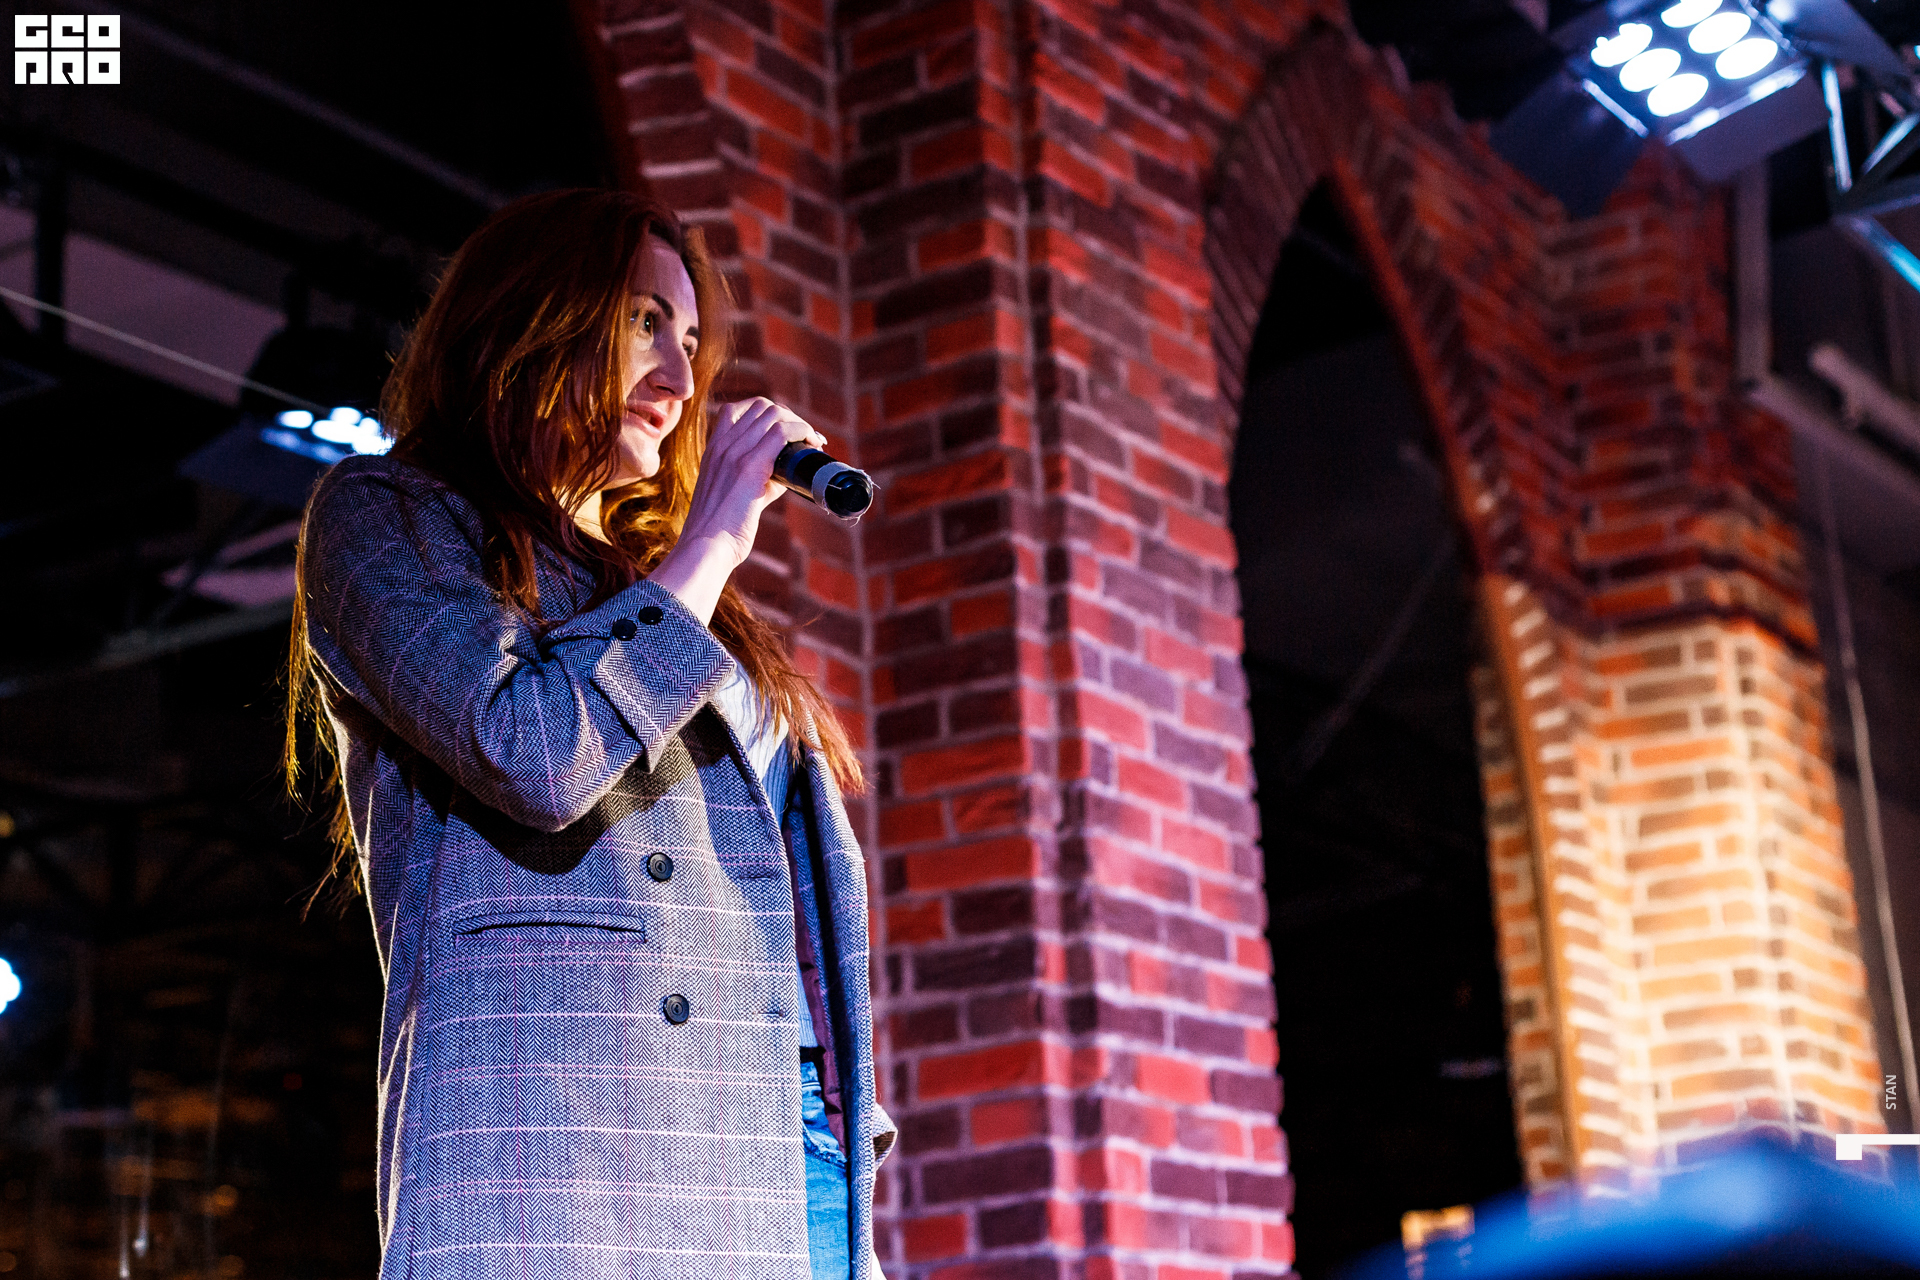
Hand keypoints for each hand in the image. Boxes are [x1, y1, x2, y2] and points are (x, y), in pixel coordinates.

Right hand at [648, 397, 825, 623]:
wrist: (705, 549)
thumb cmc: (719, 532)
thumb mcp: (732, 496)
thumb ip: (755, 481)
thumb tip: (782, 477)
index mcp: (713, 450)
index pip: (737, 409)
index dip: (767, 414)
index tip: (786, 432)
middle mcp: (722, 445)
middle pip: (760, 407)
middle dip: (789, 417)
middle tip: (807, 439)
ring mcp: (734, 453)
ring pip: (773, 414)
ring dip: (800, 423)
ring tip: (813, 442)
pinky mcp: (750, 467)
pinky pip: (782, 432)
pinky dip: (802, 431)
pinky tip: (812, 444)